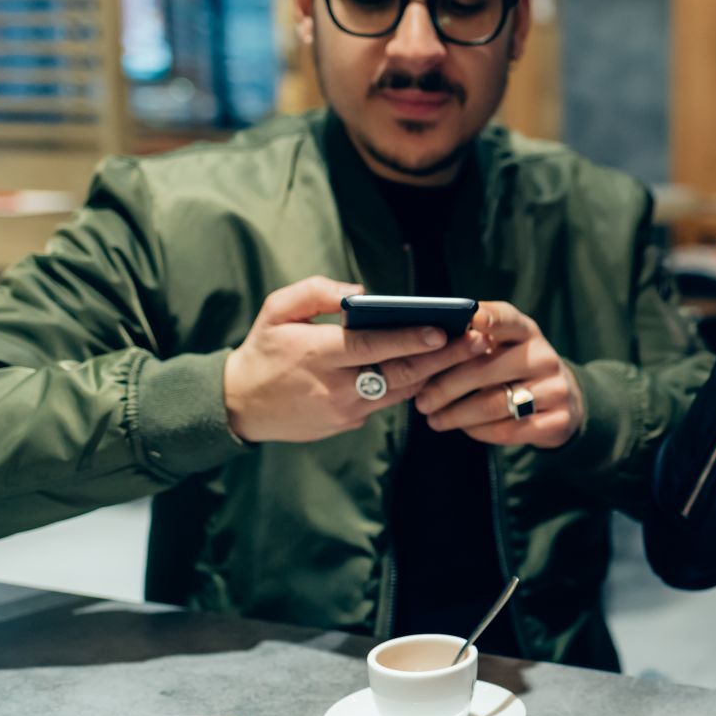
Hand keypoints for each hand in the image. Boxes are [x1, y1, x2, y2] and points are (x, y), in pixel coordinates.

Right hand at [223, 277, 484, 442]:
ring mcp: (344, 409)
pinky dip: (410, 385)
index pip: (372, 346)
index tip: (442, 331)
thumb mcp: (277, 311)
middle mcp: (335, 385)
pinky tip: (434, 369)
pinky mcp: (348, 423)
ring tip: (467, 354)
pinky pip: (386, 402)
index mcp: (317, 354)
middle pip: (399, 372)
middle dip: (443, 358)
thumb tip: (361, 291)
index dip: (410, 340)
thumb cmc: (262, 350)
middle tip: (476, 342)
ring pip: (400, 390)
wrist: (239, 405)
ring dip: (435, 372)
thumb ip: (316, 293)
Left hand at [414, 302, 584, 447]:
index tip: (470, 319)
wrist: (564, 398)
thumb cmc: (516, 368)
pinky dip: (478, 431)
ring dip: (457, 414)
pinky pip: (508, 430)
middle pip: (487, 370)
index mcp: (527, 332)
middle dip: (447, 386)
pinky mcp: (558, 421)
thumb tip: (426, 346)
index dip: (490, 318)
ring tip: (434, 419)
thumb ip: (475, 341)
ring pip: (494, 404)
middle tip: (422, 400)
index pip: (508, 319)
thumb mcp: (505, 346)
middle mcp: (544, 357)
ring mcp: (555, 389)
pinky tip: (463, 428)